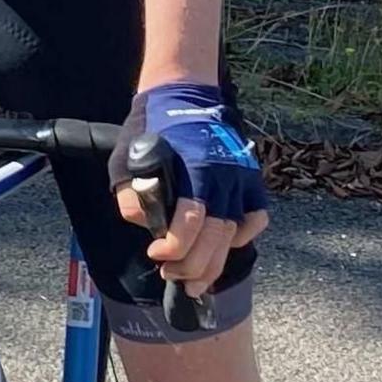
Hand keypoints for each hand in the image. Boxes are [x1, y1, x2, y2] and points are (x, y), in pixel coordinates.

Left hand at [112, 81, 269, 301]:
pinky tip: (223, 249)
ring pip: (233, 234)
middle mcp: (223, 177)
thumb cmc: (152, 131)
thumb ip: (130, 194)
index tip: (156, 254)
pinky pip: (256, 218)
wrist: (184, 97)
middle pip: (214, 236)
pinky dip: (244, 237)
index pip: (190, 221)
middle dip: (191, 265)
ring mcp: (241, 180)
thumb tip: (144, 223)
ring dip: (214, 264)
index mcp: (194, 169)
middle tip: (171, 276)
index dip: (174, 247)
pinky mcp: (250, 181)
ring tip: (194, 283)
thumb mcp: (126, 158)